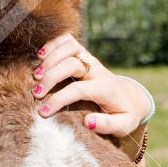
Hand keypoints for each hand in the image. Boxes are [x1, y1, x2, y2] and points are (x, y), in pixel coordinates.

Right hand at [31, 33, 150, 135]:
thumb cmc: (125, 115)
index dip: (59, 99)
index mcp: (105, 88)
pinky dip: (53, 44)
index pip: (78, 89)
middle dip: (51, 76)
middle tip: (36, 93)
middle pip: (72, 63)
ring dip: (50, 58)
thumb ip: (108, 125)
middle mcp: (97, 70)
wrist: (131, 97)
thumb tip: (87, 122)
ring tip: (36, 74)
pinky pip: (68, 40)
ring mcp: (90, 60)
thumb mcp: (124, 125)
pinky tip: (40, 56)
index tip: (43, 112)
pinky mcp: (84, 54)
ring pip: (70, 46)